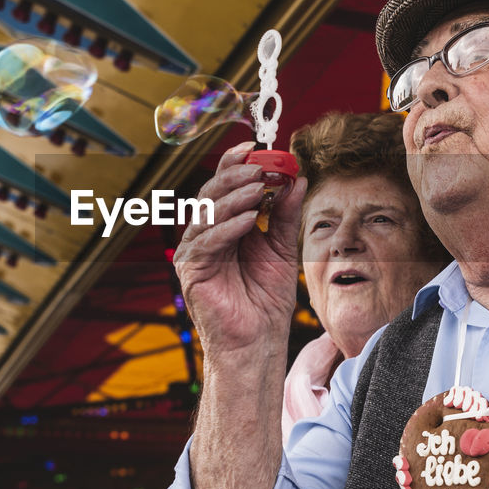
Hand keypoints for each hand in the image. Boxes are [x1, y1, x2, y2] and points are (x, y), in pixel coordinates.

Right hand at [173, 141, 306, 355]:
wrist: (258, 341)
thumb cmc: (267, 300)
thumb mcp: (283, 249)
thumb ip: (285, 215)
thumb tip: (297, 180)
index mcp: (224, 226)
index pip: (224, 186)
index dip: (236, 163)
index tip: (257, 148)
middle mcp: (204, 235)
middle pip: (211, 193)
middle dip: (235, 176)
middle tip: (259, 167)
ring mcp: (194, 252)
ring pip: (206, 213)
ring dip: (234, 197)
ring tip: (258, 188)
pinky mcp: (190, 271)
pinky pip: (206, 241)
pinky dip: (227, 227)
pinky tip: (248, 220)